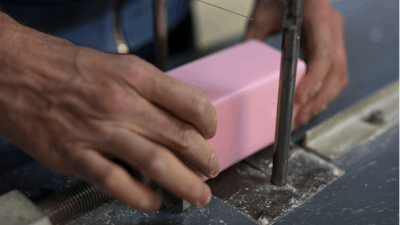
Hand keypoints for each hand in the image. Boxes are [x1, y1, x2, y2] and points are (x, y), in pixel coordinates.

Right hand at [0, 13, 218, 210]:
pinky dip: (141, 197)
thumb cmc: (65, 67)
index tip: (209, 132)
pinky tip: (153, 201)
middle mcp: (122, 103)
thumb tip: (176, 115)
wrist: (14, 71)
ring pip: (157, 163)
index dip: (208, 122)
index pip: (191, 103)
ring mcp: (99, 132)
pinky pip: (118, 183)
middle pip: (180, 137)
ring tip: (199, 194)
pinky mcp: (76, 156)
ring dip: (185, 184)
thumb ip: (148, 90)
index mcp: (135, 76)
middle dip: (204, 158)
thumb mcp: (116, 65)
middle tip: (211, 169)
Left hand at [244, 0, 348, 127]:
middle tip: (298, 117)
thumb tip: (241, 69)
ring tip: (302, 117)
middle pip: (336, 72)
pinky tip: (309, 104)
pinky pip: (335, 74)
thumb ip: (254, 39)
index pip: (323, 55)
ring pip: (339, 76)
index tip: (298, 99)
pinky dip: (324, 92)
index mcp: (318, 17)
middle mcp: (332, 28)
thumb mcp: (263, 14)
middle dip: (318, 99)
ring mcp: (335, 37)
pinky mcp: (332, 46)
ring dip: (322, 100)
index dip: (313, 81)